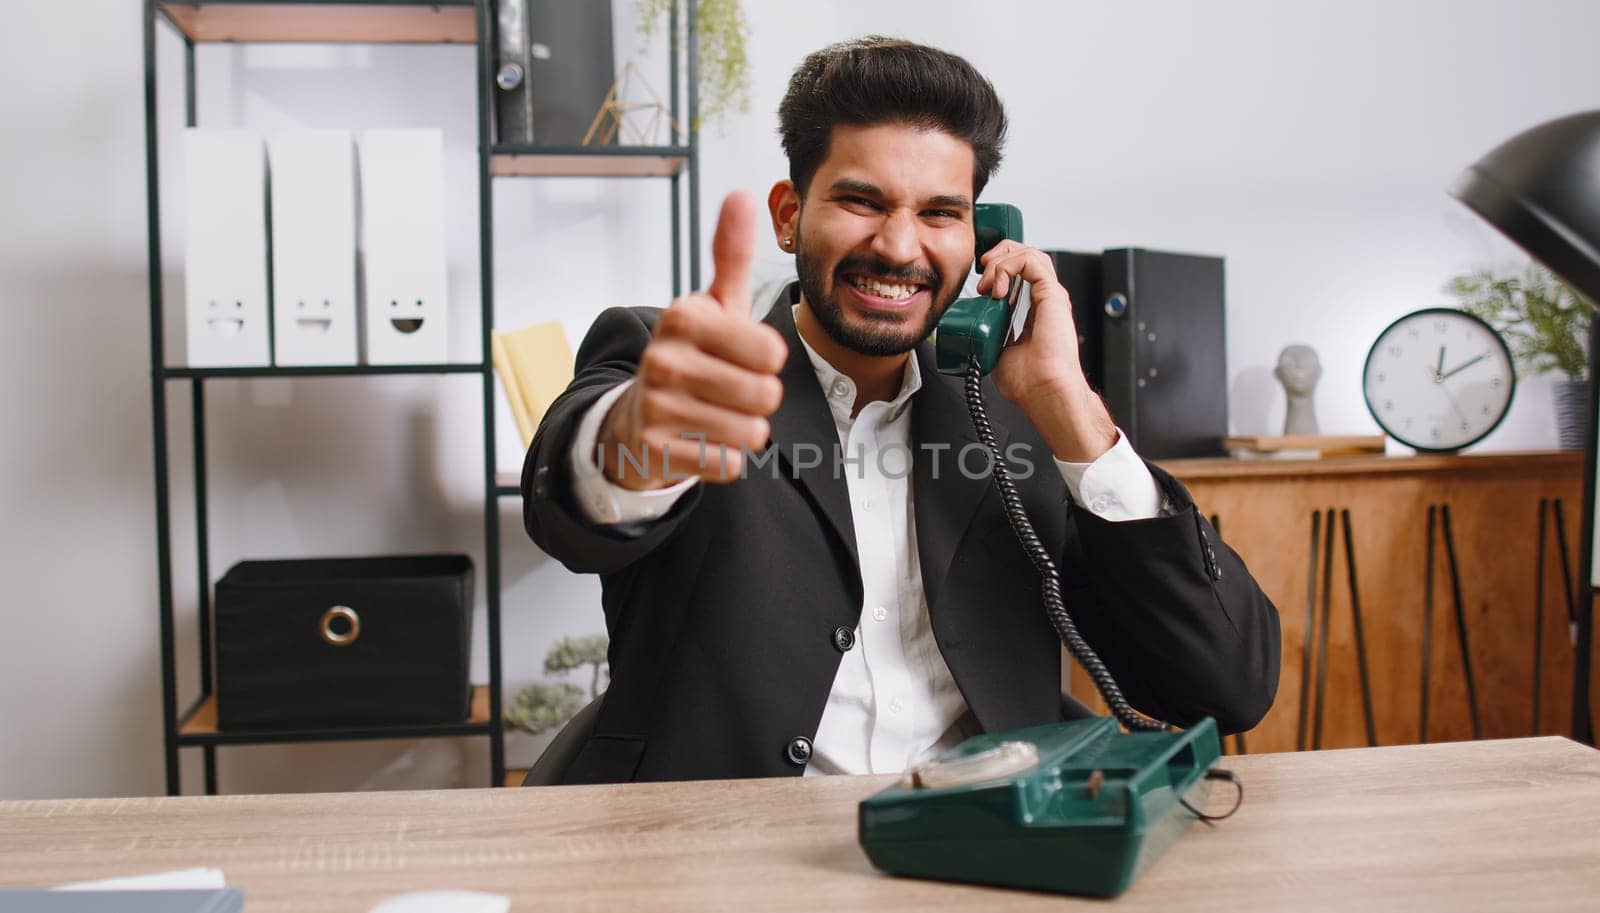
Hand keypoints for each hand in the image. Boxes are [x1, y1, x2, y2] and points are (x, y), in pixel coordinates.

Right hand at [597, 191, 787, 488]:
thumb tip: (741, 193)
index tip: (739, 356)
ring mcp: (655, 405)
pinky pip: (728, 463)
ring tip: (714, 414)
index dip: (766, 360)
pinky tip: (698, 440)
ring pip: (751, 432)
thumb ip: (731, 254)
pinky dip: (724, 458)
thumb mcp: (713, 305)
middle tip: (728, 390)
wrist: (637, 416)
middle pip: (766, 395)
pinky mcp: (654, 450)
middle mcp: (662, 357)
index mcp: (683, 316)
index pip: (771, 352)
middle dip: (758, 399)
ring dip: (744, 429)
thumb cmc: (692, 355)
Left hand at [975, 240, 1117, 462]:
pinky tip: (997, 286)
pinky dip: (1009, 265)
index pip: (1020, 273)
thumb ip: (990, 334)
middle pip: (1026, 256)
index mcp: (1034, 310)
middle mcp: (1044, 299)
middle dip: (999, 255)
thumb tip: (973, 334)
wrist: (1043, 391)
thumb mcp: (997, 350)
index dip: (998, 267)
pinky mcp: (1052, 295)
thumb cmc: (1028, 381)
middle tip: (982, 271)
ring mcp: (1049, 295)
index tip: (979, 282)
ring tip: (988, 279)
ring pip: (1029, 253)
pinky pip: (1032, 261)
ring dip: (1002, 260)